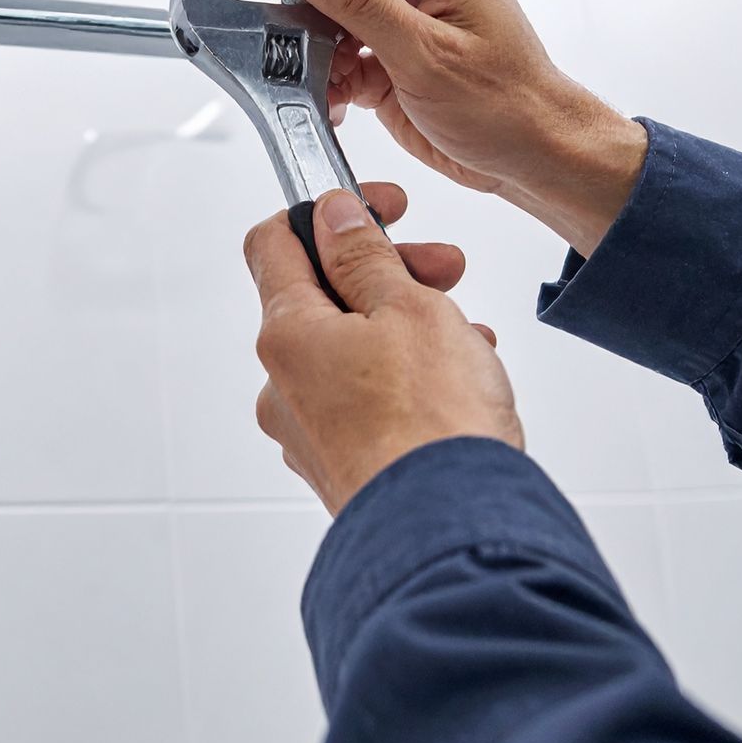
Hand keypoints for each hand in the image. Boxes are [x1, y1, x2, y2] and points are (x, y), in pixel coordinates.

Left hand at [245, 189, 521, 513]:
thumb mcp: (409, 308)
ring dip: (408, 329)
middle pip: (323, 300)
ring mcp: (309, 433)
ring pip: (353, 353)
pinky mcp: (342, 469)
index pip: (273, 243)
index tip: (374, 207)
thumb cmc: (432, 425)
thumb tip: (332, 216)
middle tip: (445, 270)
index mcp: (286, 334)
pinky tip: (460, 387)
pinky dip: (408, 382)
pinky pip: (368, 404)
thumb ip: (366, 256)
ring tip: (468, 338)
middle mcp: (281, 385)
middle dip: (386, 275)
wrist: (450, 535)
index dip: (323, 212)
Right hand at [272, 0, 646, 256]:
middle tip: (300, 39)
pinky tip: (338, 98)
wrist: (531, 161)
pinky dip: (328, 77)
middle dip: (310, 6)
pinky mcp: (388, 54)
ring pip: (329, 13)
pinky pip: (338, 52)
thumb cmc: (508, 106)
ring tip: (325, 76)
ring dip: (317, 47)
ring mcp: (402, 17)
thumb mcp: (425, 51)